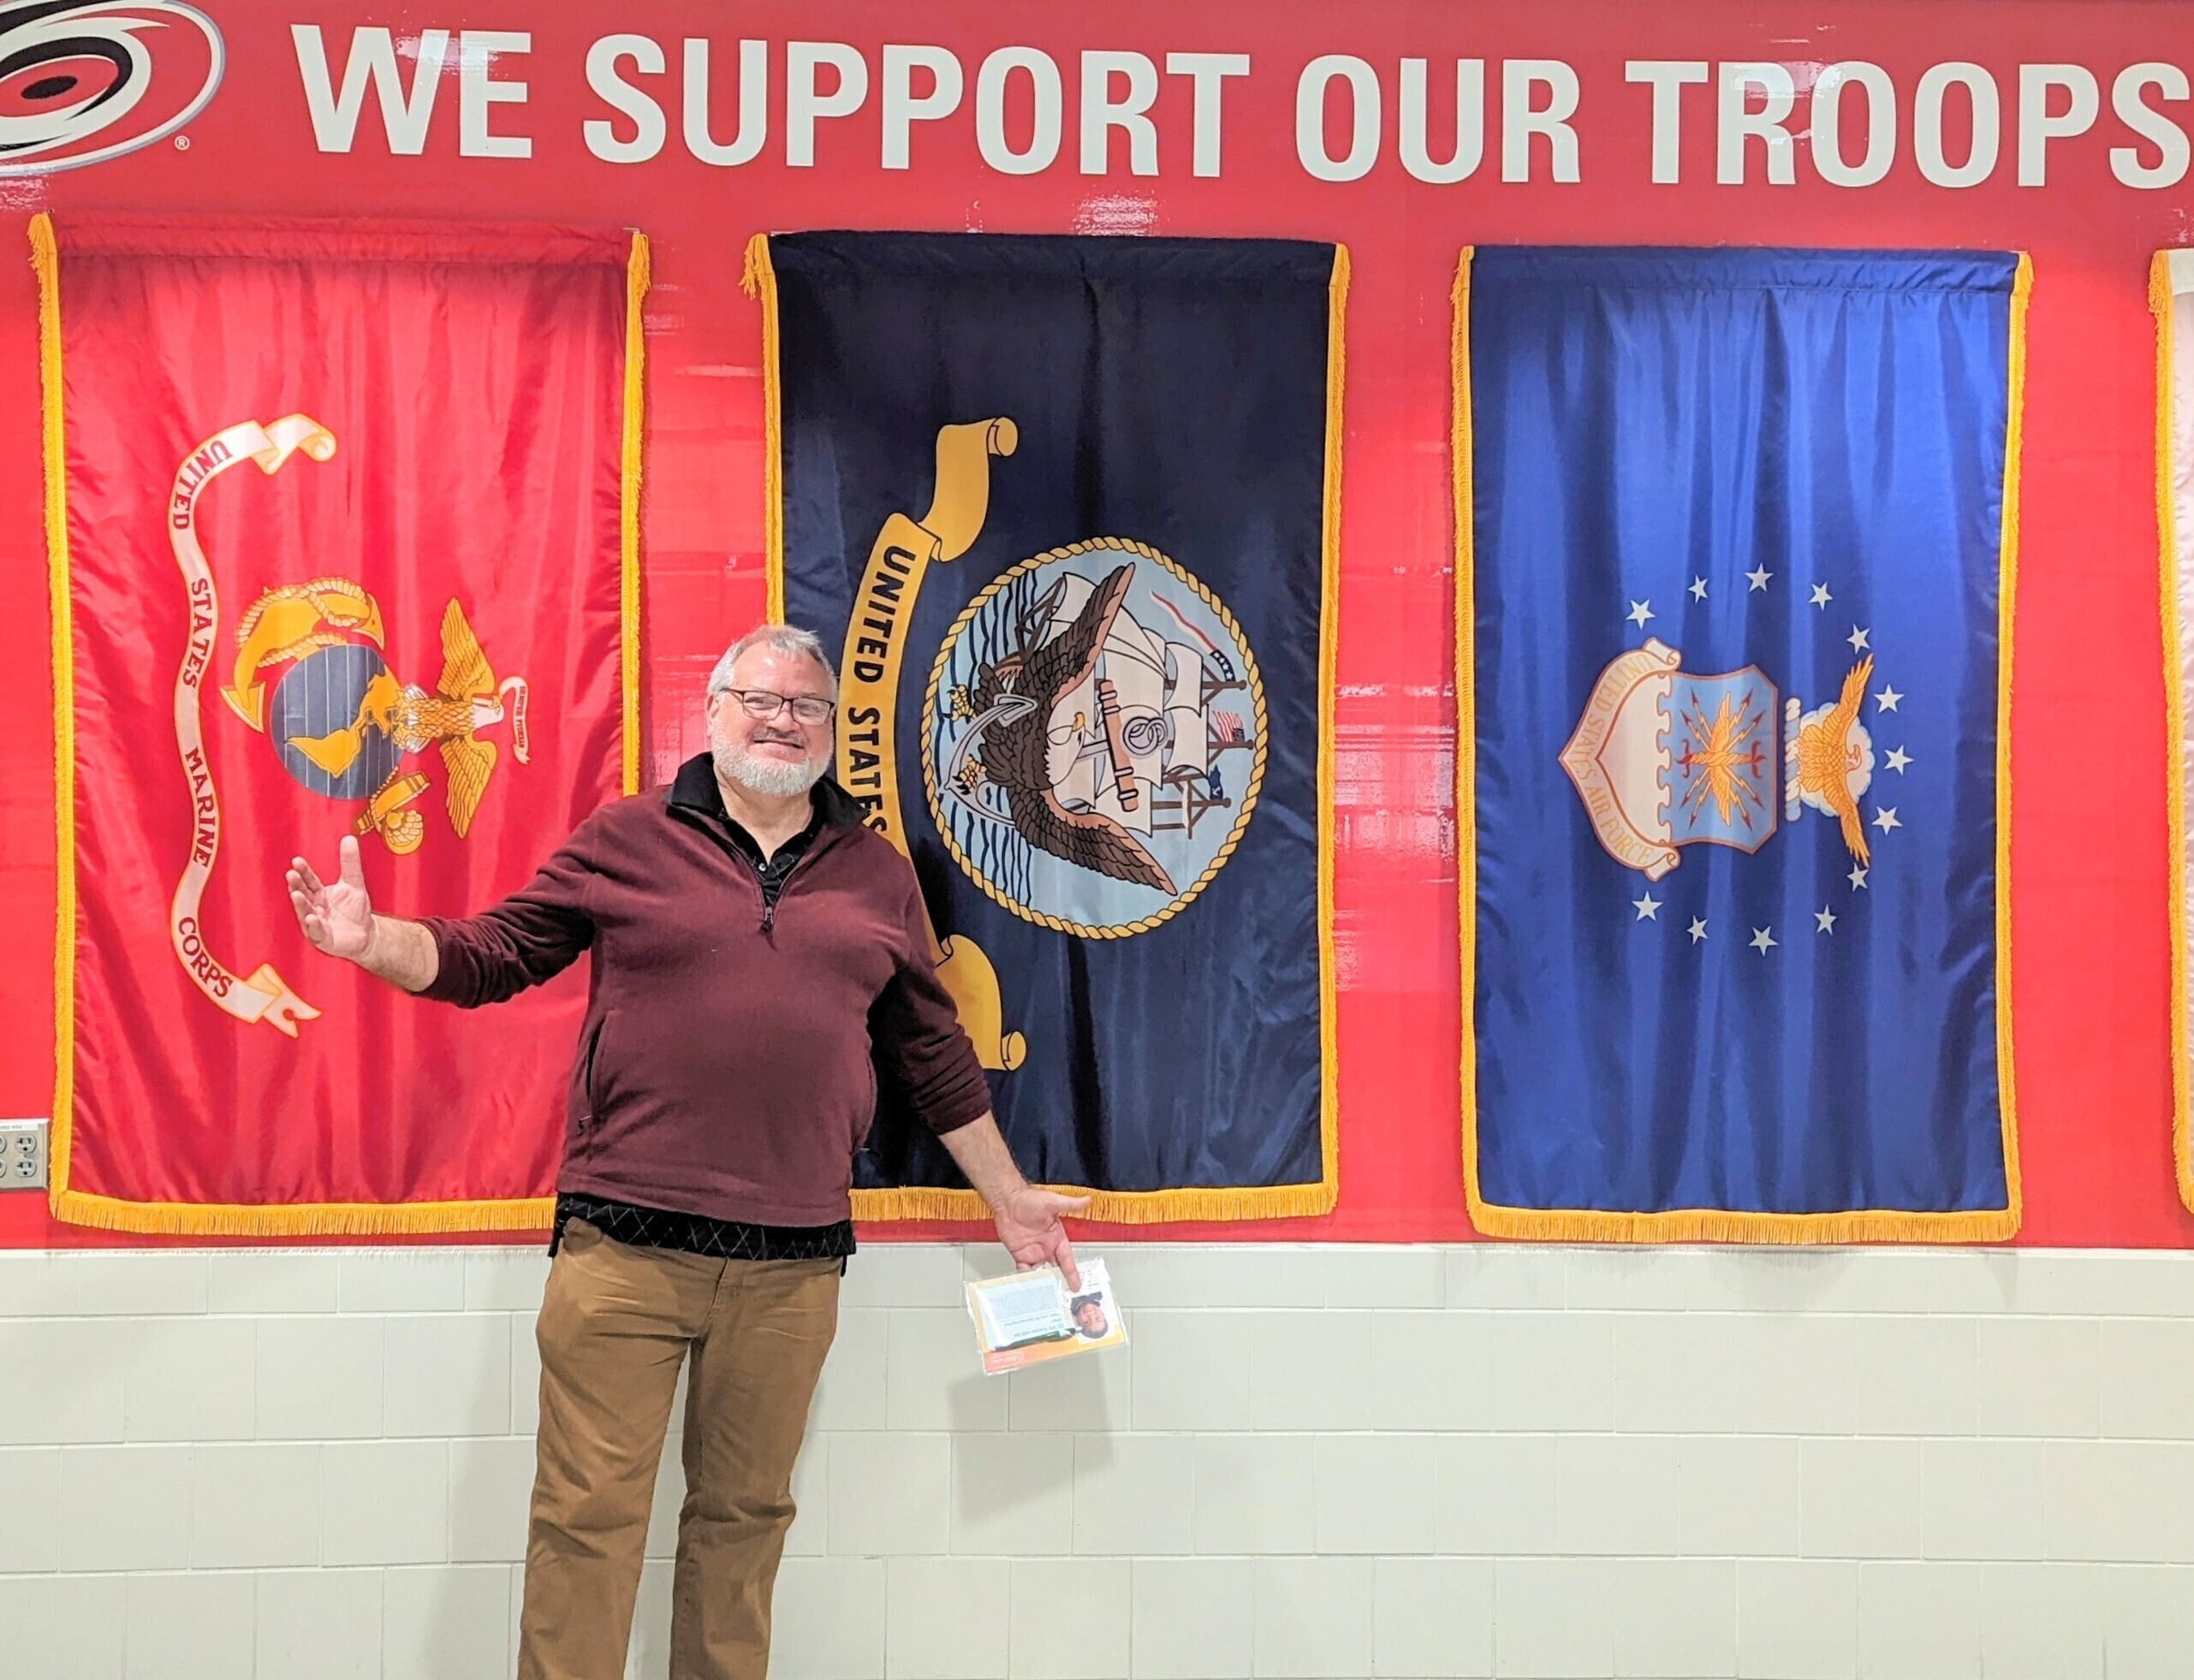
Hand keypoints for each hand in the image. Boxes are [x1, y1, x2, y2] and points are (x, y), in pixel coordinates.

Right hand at [286, 836, 376, 960]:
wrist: (366, 935)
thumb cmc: (355, 910)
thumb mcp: (354, 883)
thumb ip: (350, 862)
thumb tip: (349, 838)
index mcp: (319, 894)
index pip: (309, 880)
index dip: (303, 871)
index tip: (297, 861)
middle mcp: (314, 907)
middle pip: (303, 894)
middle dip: (296, 885)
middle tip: (291, 874)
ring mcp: (316, 923)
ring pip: (305, 912)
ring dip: (301, 904)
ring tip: (296, 894)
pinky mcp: (322, 938)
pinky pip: (316, 931)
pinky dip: (314, 925)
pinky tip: (312, 918)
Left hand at [993, 1185, 1089, 1289]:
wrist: (1008, 1201)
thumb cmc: (1030, 1199)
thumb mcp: (1052, 1202)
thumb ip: (1069, 1204)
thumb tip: (1087, 1200)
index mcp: (1057, 1238)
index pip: (1067, 1259)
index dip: (1072, 1272)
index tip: (1076, 1285)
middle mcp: (1046, 1247)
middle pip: (1055, 1269)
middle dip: (1059, 1282)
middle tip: (1062, 1297)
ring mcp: (1033, 1252)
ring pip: (1040, 1272)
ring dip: (1042, 1282)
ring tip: (1045, 1296)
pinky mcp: (1019, 1254)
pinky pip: (1024, 1270)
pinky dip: (1025, 1278)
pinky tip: (1027, 1286)